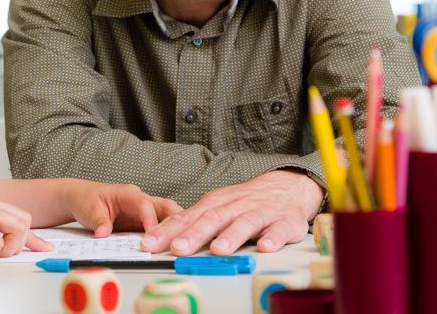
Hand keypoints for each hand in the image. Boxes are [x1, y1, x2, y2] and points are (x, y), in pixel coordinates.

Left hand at [66, 181, 182, 236]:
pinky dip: (168, 237)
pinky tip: (173, 249)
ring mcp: (144, 212)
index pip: (144, 204)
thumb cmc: (87, 200)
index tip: (154, 234)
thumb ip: (98, 221)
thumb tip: (104, 233)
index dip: (150, 219)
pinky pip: (160, 229)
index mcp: (128, 194)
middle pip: (165, 207)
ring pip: (167, 218)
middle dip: (177, 219)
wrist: (82, 199)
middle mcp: (140, 201)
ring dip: (176, 230)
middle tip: (185, 237)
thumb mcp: (89, 209)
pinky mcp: (144, 223)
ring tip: (185, 245)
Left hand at [140, 170, 322, 254]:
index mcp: (215, 204)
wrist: (287, 186)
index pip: (187, 217)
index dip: (168, 230)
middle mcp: (235, 207)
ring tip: (218, 249)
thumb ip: (193, 222)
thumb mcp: (217, 206)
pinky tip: (265, 247)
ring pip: (244, 224)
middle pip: (212, 219)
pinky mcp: (285, 222)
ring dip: (231, 236)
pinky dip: (273, 238)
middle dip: (194, 234)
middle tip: (178, 248)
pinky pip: (279, 231)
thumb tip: (160, 238)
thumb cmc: (245, 201)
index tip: (149, 244)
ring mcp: (260, 213)